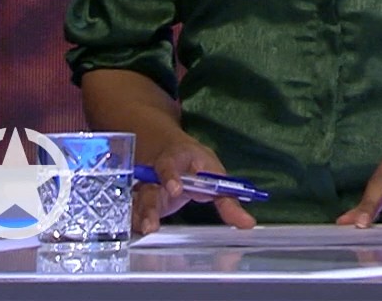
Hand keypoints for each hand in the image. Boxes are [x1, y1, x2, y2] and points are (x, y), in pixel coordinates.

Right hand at [134, 136, 257, 235]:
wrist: (166, 149)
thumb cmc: (194, 161)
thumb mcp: (214, 173)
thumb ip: (228, 200)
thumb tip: (248, 224)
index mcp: (173, 159)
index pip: (168, 166)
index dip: (171, 177)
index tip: (176, 190)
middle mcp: (153, 174)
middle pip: (149, 190)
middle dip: (150, 208)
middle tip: (151, 226)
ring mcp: (143, 189)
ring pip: (138, 204)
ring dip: (140, 218)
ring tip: (145, 230)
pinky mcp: (139, 202)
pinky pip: (133, 213)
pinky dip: (135, 223)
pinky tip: (139, 233)